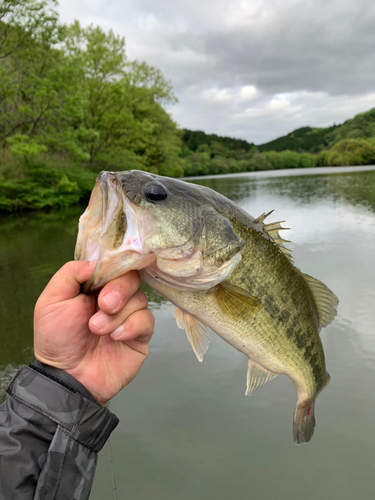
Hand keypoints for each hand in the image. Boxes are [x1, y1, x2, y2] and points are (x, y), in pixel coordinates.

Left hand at [33, 261, 153, 404]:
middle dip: (119, 290)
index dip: (113, 268)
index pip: (114, 265)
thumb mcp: (51, 300)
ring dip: (118, 314)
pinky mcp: (140, 336)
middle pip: (132, 278)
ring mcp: (128, 317)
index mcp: (94, 287)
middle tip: (104, 305)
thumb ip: (71, 273)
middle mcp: (114, 299)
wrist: (67, 378)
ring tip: (98, 330)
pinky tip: (116, 337)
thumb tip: (97, 262)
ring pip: (140, 299)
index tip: (102, 281)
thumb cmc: (56, 339)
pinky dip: (131, 326)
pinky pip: (147, 320)